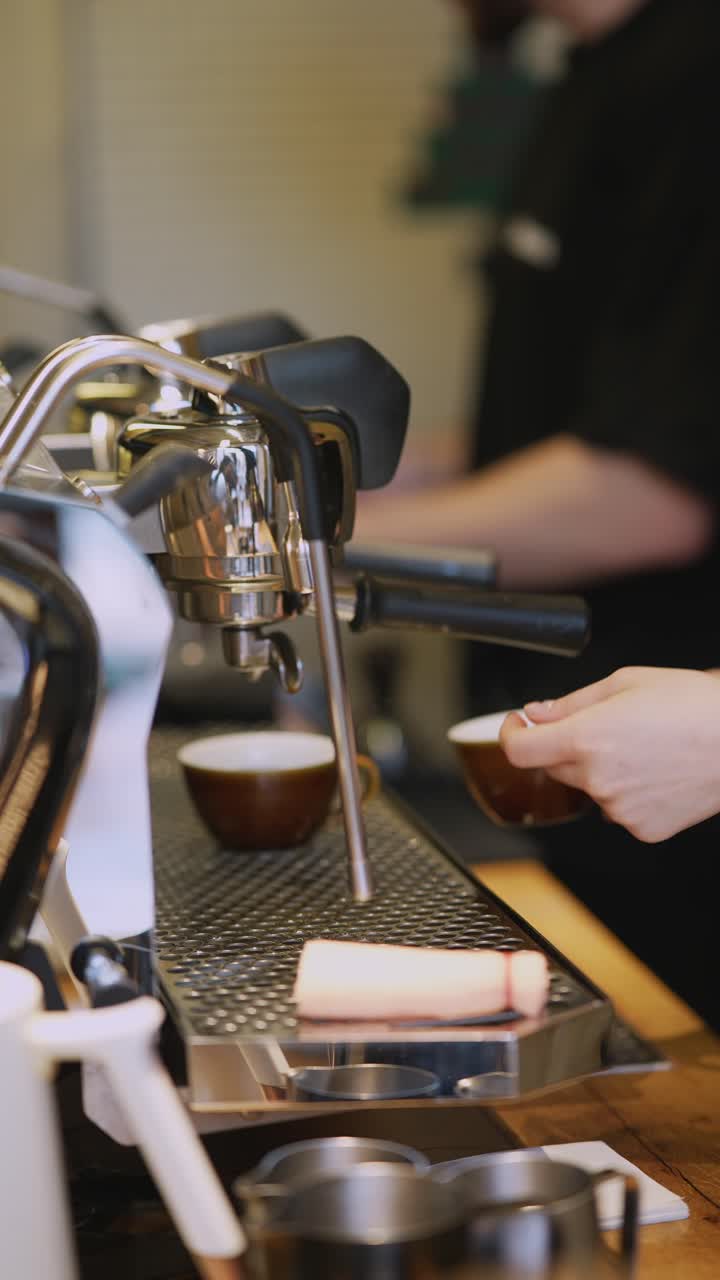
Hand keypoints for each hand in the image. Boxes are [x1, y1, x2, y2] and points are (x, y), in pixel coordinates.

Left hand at [499, 667, 719, 841]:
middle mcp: (598, 778)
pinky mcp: (642, 828)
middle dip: (565, 745)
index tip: (518, 725)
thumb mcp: (626, 682)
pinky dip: (626, 791)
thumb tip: (536, 714)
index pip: (520, 750)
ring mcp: (619, 809)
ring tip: (644, 746)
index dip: (511, 734)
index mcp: (587, 738)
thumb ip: (571, 702)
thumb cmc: (693, 705)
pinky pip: (617, 809)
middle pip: (554, 766)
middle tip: (605, 726)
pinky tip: (656, 770)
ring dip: (600, 769)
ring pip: (588, 788)